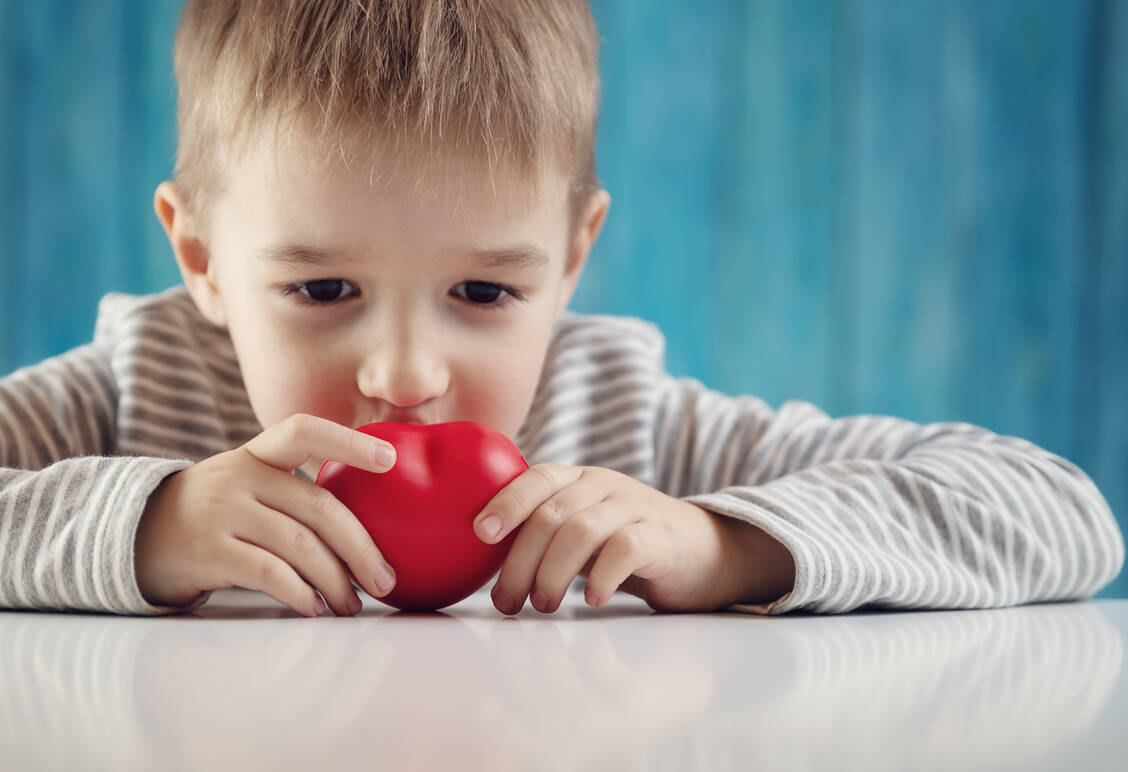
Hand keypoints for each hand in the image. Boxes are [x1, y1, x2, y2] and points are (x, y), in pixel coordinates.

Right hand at [134, 414, 399, 616]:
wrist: (134, 536)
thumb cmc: (216, 515)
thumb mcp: (247, 485)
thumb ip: (296, 492)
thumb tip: (374, 526)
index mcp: (257, 454)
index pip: (304, 431)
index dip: (349, 441)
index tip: (391, 460)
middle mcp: (239, 475)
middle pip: (319, 507)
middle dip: (362, 548)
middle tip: (385, 581)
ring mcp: (222, 512)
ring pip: (300, 545)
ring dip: (336, 582)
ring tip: (352, 605)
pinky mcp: (208, 551)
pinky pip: (269, 573)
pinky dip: (300, 593)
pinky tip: (314, 608)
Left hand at [473, 463, 793, 614]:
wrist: (703, 551)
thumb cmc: (626, 544)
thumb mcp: (582, 530)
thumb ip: (542, 534)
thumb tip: (481, 564)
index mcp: (579, 479)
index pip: (536, 479)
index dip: (506, 502)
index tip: (480, 534)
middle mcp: (604, 485)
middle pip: (551, 515)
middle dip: (521, 561)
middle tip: (508, 601)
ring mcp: (635, 507)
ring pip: (582, 530)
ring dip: (553, 573)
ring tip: (544, 604)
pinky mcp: (660, 537)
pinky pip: (625, 549)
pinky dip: (602, 576)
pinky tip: (592, 599)